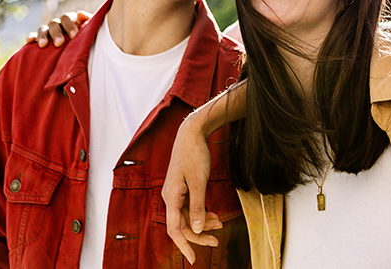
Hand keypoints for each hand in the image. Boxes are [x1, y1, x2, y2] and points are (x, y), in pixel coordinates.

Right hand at [26, 11, 90, 47]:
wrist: (79, 48)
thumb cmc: (87, 38)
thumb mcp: (90, 30)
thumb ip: (88, 21)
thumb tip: (81, 15)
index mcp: (70, 19)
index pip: (67, 18)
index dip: (70, 26)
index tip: (74, 36)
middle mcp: (58, 23)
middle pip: (54, 24)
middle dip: (57, 33)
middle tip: (60, 43)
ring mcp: (49, 30)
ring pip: (43, 29)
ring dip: (43, 36)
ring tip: (43, 45)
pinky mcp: (40, 38)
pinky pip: (34, 35)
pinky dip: (32, 37)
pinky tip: (30, 41)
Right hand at [162, 113, 216, 263]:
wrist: (191, 134)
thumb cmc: (194, 155)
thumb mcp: (199, 182)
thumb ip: (198, 207)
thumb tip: (198, 229)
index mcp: (171, 198)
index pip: (175, 230)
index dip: (184, 246)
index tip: (193, 259)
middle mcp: (171, 198)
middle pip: (183, 225)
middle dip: (199, 235)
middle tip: (216, 241)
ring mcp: (176, 193)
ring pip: (188, 217)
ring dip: (203, 223)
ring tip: (220, 224)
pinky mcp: (183, 188)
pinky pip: (191, 207)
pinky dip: (202, 212)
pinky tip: (214, 215)